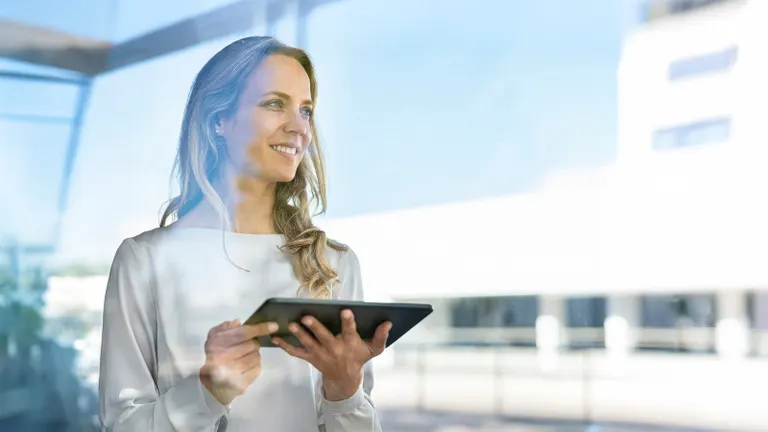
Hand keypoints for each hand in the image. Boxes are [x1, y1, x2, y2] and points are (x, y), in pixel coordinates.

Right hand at [199, 319, 278, 404]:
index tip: (274, 326)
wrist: (210, 384)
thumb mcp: (214, 339)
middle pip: (253, 345)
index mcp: (216, 343)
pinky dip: (255, 367)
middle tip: (246, 348)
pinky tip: (246, 368)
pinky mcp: (240, 384)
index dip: (260, 329)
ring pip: (257, 357)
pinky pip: (257, 369)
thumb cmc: (213, 357)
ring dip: (254, 356)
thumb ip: (225, 328)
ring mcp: (231, 372)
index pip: (243, 333)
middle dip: (253, 345)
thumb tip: (238, 322)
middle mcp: (222, 357)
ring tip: (244, 358)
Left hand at [272, 309, 391, 400]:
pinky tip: (275, 338)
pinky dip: (285, 346)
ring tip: (290, 324)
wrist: (345, 379)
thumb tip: (388, 323)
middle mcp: (334, 349)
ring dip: (299, 334)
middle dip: (315, 327)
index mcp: (349, 344)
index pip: (350, 331)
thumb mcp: (373, 349)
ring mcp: (320, 354)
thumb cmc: (358, 358)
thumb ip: (381, 336)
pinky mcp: (310, 358)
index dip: (348, 322)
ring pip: (308, 343)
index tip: (346, 310)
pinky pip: (296, 352)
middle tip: (307, 317)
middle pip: (324, 337)